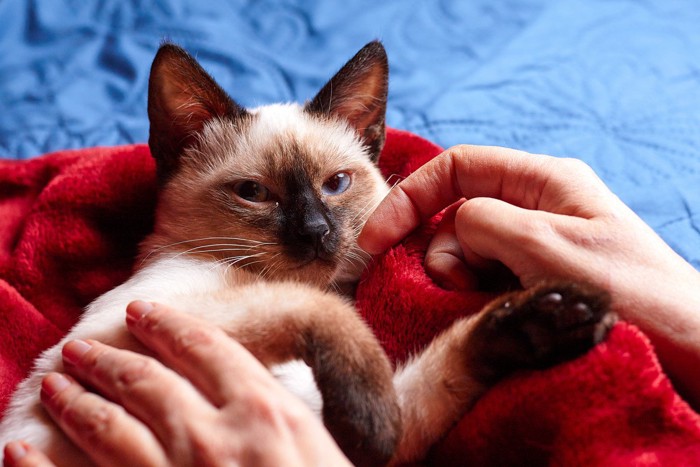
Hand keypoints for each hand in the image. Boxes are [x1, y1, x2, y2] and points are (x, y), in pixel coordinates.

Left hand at [4, 302, 350, 466]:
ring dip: (76, 401)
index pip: (206, 349)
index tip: (144, 311)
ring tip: (55, 384)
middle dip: (109, 359)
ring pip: (109, 427)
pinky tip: (17, 451)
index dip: (170, 325)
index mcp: (264, 412)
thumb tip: (260, 392)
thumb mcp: (323, 451)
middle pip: (148, 383)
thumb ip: (287, 416)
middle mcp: (211, 437)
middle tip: (81, 347)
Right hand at [359, 144, 699, 406]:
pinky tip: (495, 313)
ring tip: (489, 305)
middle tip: (456, 288)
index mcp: (544, 180)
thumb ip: (484, 222)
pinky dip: (475, 295)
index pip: (456, 168)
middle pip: (457, 212)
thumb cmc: (631, 294)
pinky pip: (485, 276)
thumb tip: (449, 233)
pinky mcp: (536, 277)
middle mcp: (537, 205)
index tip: (377, 239)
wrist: (688, 349)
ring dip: (459, 278)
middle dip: (441, 249)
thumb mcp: (547, 247)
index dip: (409, 196)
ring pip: (467, 249)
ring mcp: (537, 243)